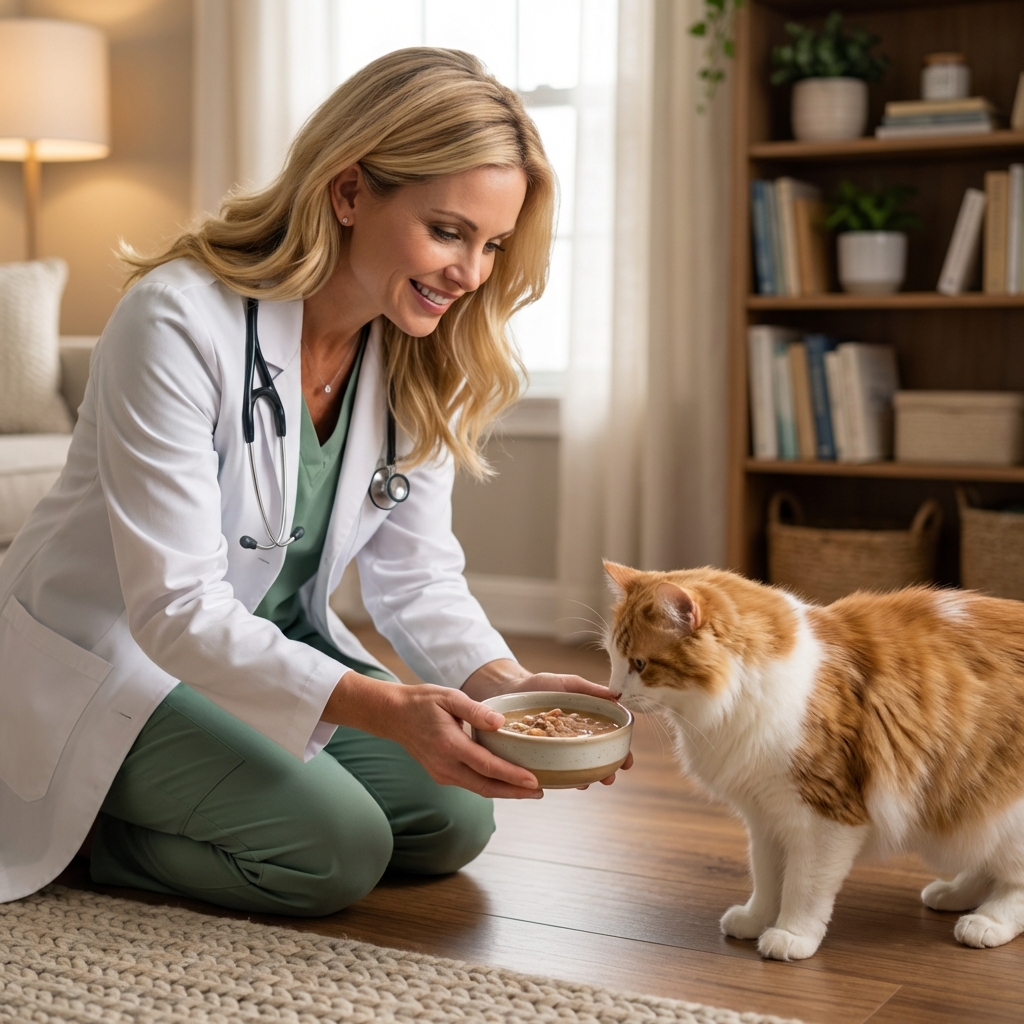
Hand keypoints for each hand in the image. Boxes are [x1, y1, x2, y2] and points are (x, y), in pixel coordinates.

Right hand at [321, 672, 543, 798]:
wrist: (394, 715)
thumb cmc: (423, 702)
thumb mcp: (450, 697)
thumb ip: (476, 711)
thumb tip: (501, 723)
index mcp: (450, 745)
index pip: (487, 766)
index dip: (513, 776)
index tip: (535, 782)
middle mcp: (446, 766)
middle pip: (486, 787)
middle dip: (515, 792)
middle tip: (541, 792)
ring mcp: (443, 774)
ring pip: (479, 789)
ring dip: (505, 791)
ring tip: (530, 789)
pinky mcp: (442, 775)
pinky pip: (471, 784)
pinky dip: (491, 784)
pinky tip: (507, 781)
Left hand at [461, 659, 633, 786]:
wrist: (510, 690)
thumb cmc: (540, 685)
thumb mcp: (568, 683)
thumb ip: (590, 690)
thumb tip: (617, 696)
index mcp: (584, 724)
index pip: (607, 741)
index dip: (621, 752)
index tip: (628, 763)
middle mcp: (572, 740)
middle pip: (595, 759)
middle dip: (606, 772)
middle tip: (609, 779)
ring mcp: (556, 750)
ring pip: (575, 769)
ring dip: (585, 778)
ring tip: (587, 783)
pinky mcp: (537, 755)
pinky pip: (551, 770)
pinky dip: (560, 778)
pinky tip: (563, 781)